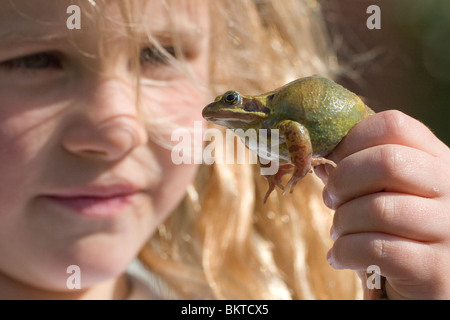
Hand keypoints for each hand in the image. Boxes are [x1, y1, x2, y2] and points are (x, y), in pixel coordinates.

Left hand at [315, 110, 449, 298]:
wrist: (423, 288)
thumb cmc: (397, 234)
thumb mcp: (383, 196)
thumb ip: (356, 175)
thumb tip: (320, 161)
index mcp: (437, 162)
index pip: (395, 125)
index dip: (352, 140)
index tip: (333, 161)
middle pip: (387, 161)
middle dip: (343, 180)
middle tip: (331, 198)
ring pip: (378, 208)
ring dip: (342, 222)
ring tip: (339, 232)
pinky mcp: (437, 269)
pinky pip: (375, 249)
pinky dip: (344, 251)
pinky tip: (339, 257)